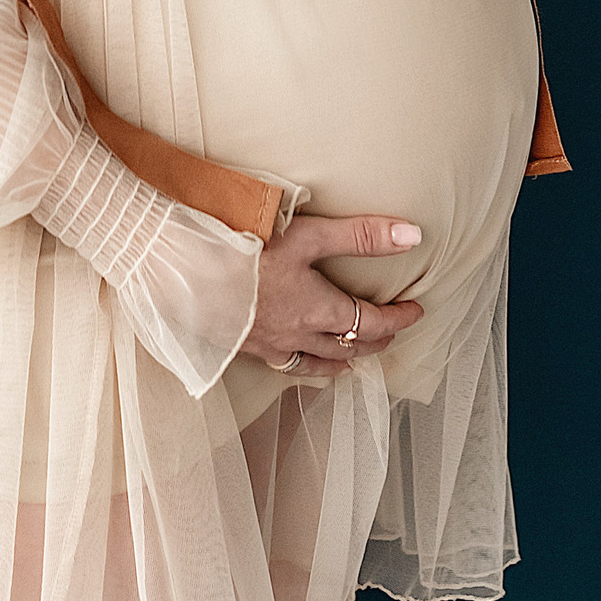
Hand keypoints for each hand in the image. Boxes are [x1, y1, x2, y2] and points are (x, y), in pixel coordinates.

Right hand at [241, 212, 425, 376]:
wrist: (184, 271)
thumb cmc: (245, 247)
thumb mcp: (308, 235)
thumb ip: (361, 236)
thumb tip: (412, 235)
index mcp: (319, 310)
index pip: (371, 322)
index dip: (398, 318)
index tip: (416, 311)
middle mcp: (299, 336)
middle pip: (350, 346)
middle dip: (377, 339)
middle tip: (392, 330)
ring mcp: (270, 346)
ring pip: (319, 364)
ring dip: (344, 359)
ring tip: (355, 357)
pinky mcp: (244, 347)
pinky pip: (287, 366)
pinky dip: (306, 365)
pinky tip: (299, 357)